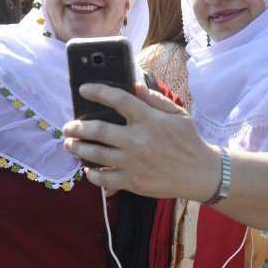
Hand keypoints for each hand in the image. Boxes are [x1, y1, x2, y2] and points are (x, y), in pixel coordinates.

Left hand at [62, 83, 215, 200]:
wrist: (199, 173)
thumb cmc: (188, 140)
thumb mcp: (177, 114)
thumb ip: (154, 99)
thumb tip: (134, 86)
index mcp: (149, 119)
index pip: (118, 100)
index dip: (98, 92)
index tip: (83, 90)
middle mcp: (138, 140)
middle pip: (98, 130)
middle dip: (77, 127)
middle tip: (68, 127)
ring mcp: (133, 162)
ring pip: (95, 154)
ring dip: (78, 148)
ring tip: (70, 144)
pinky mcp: (132, 182)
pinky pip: (103, 178)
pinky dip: (91, 173)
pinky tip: (88, 167)